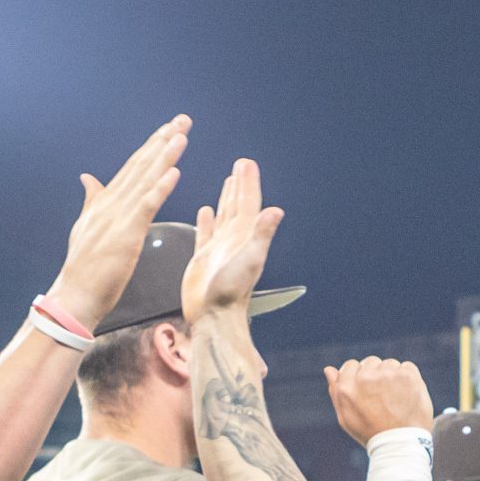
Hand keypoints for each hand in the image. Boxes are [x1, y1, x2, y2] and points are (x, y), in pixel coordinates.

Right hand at [45, 116, 190, 327]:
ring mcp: (118, 217)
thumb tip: (88, 177)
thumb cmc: (84, 267)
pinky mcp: (126, 234)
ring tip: (181, 136)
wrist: (75, 295)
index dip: (152, 146)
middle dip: (163, 141)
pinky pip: (146, 206)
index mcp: (105, 202)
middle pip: (141, 166)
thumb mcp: (87, 226)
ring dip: (164, 157)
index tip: (168, 129)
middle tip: (182, 120)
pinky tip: (174, 171)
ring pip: (145, 180)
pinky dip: (160, 187)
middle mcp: (111, 203)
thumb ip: (92, 200)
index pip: (133, 168)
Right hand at [183, 158, 286, 320]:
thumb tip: (276, 211)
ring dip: (226, 198)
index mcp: (244, 237)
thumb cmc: (232, 292)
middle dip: (240, 184)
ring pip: (224, 216)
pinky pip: (206, 233)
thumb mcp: (250, 260)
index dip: (248, 183)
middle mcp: (233, 240)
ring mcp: (219, 248)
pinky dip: (207, 220)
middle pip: (238, 205)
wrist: (214, 317)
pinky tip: (205, 210)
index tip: (247, 163)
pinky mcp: (203, 258)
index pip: (248, 203)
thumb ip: (262, 235)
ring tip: (228, 180)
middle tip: (242, 164)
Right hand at [326, 358, 434, 443]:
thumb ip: (336, 391)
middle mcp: (366, 377)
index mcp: (347, 387)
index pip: (351, 365)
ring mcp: (388, 375)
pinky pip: (406, 366)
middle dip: (375, 375)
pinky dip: (408, 378)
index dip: (358, 377)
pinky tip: (406, 394)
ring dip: (392, 376)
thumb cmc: (371, 433)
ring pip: (389, 364)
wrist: (400, 444)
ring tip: (395, 397)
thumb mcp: (346, 417)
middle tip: (382, 397)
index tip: (367, 390)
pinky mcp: (407, 375)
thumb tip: (329, 369)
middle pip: (371, 362)